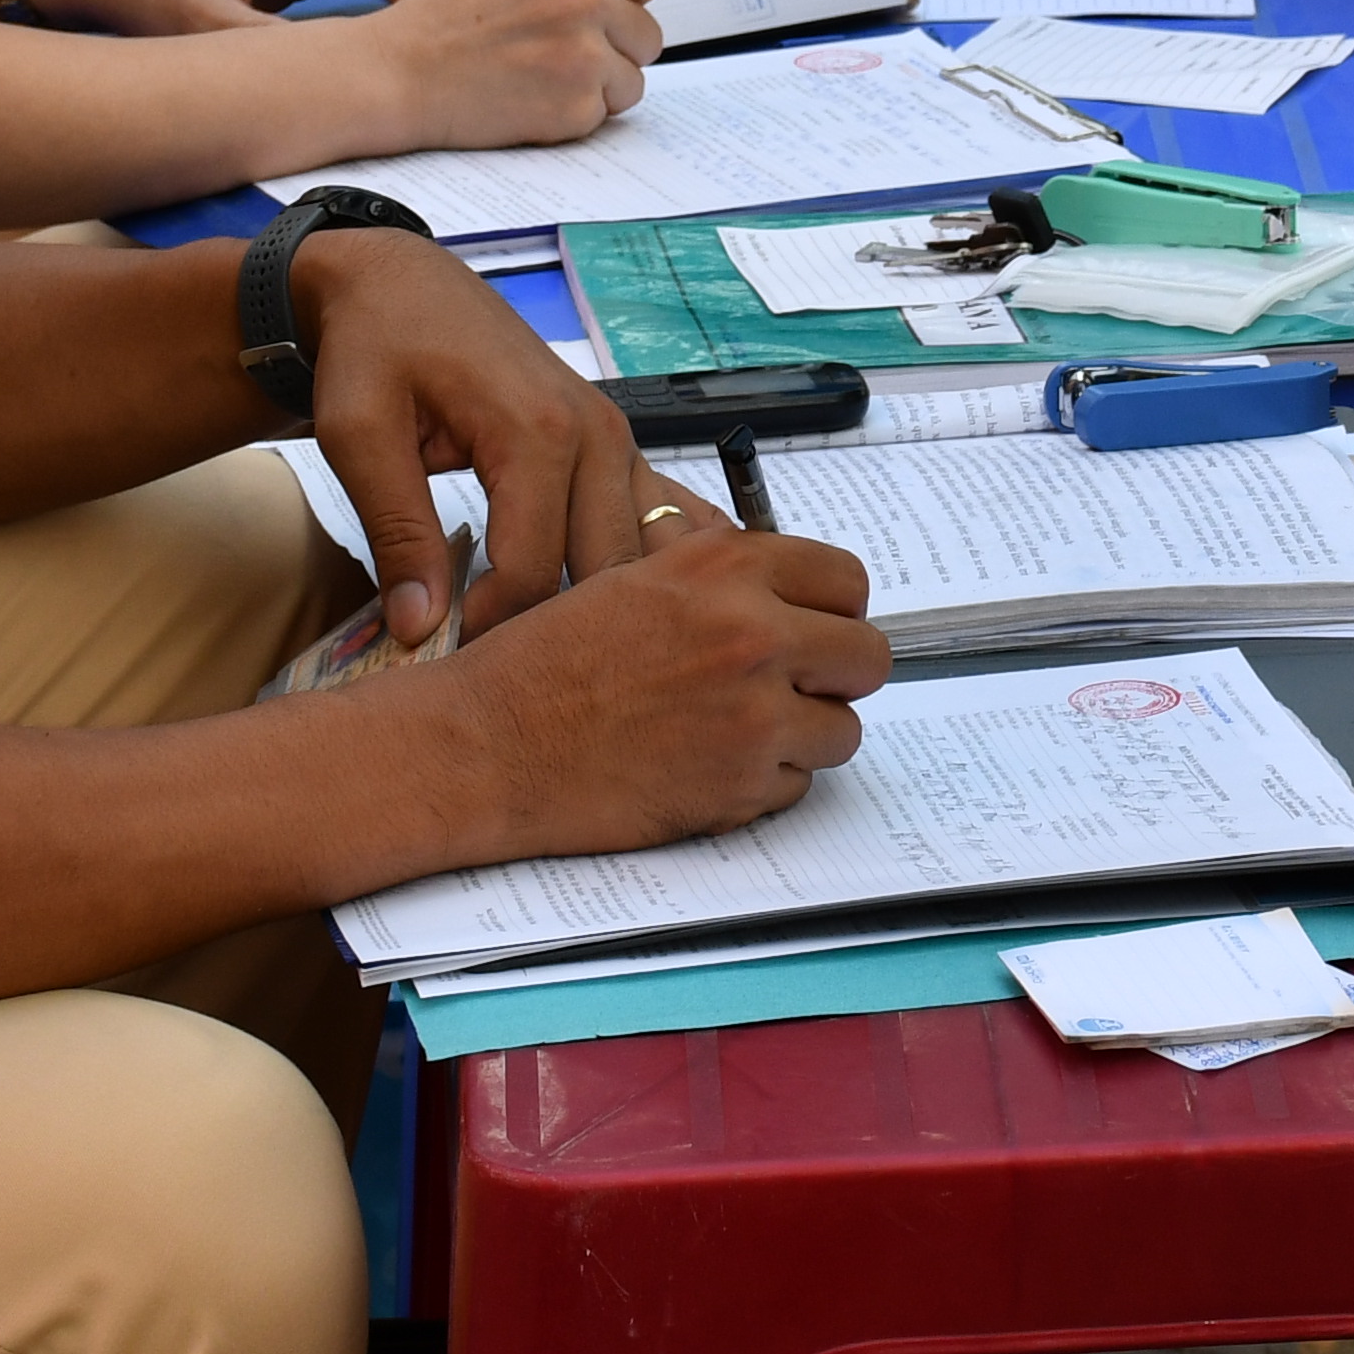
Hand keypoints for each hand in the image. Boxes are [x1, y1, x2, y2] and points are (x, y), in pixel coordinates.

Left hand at [294, 231, 662, 642]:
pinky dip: (653, 563)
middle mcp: (598, 435)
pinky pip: (666, 515)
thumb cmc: (374, 348)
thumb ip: (397, 533)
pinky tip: (626, 606)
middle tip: (500, 667)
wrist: (401, 283)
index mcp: (537, 431)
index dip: (490, 628)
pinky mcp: (618, 445)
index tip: (442, 650)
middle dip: (557, 630)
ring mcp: (618, 439)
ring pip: (647, 553)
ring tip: (552, 646)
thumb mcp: (360, 435)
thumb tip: (419, 628)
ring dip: (610, 605)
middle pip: (605, 571)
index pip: (535, 570)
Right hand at [338, 0, 670, 144]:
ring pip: (632, 78)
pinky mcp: (575, 106)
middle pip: (648, 32)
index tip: (618, 6)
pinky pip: (603, 114)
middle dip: (615, 47)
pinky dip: (573, 115)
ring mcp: (582, 55)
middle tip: (564, 53)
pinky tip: (530, 101)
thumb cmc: (443, 21)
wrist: (396, 74)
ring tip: (542, 78)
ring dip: (598, 85)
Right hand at [419, 520, 892, 854]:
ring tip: (738, 733)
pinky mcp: (740, 785)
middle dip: (837, 675)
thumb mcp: (635, 580)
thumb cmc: (543, 665)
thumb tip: (788, 592)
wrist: (486, 744)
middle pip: (867, 656)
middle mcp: (751, 633)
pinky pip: (797, 786)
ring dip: (804, 736)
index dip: (834, 610)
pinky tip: (705, 768)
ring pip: (843, 730)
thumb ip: (720, 578)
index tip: (818, 628)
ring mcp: (753, 713)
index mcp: (725, 567)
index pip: (846, 580)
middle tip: (796, 687)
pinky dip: (763, 785)